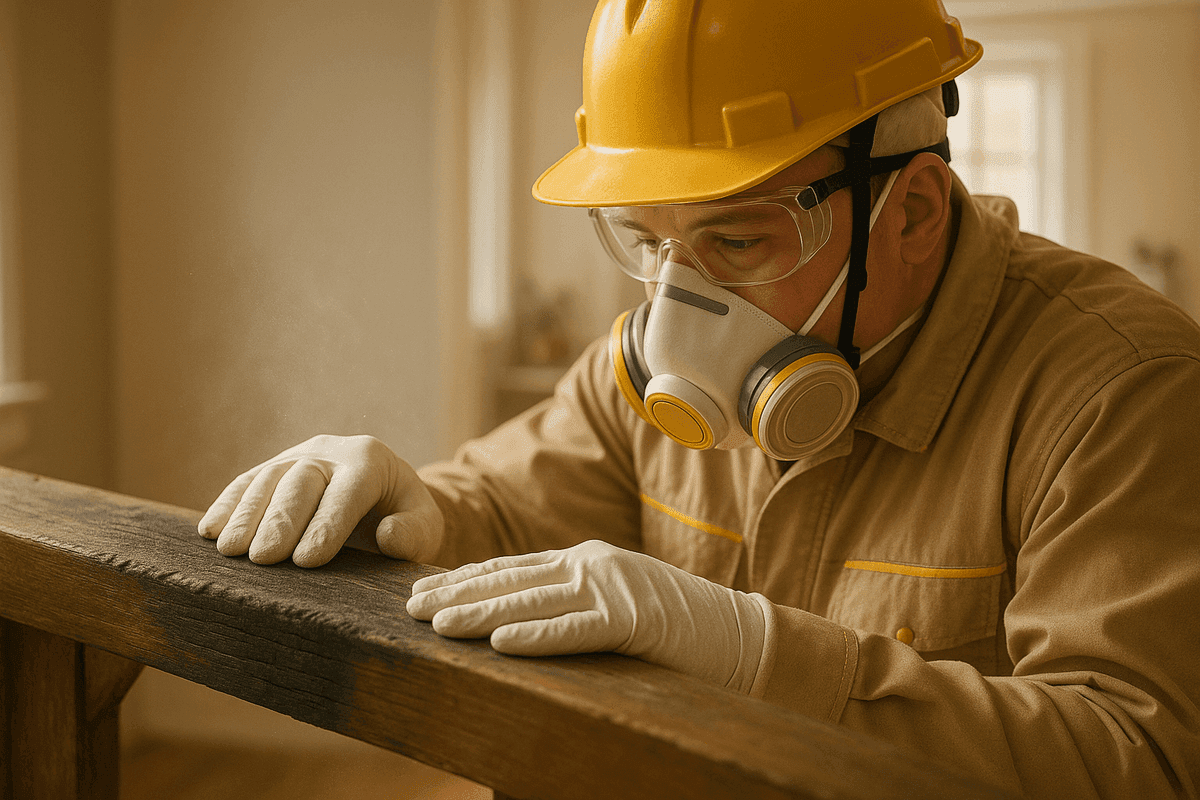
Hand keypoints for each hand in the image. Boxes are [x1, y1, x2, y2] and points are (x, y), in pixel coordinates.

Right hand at [198, 434, 443, 567]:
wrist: (385, 498)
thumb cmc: (404, 519)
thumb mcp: (425, 526)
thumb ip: (414, 532)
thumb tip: (389, 537)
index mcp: (372, 460)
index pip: (349, 490)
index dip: (327, 524)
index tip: (307, 561)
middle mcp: (332, 451)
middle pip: (302, 481)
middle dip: (281, 521)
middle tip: (262, 560)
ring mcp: (299, 454)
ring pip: (269, 478)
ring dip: (246, 516)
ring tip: (229, 552)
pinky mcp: (274, 467)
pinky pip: (246, 482)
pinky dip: (227, 505)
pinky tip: (209, 531)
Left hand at [406, 540, 772, 691]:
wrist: (742, 637)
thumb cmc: (675, 632)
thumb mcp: (614, 612)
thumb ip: (571, 612)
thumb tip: (514, 631)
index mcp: (586, 560)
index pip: (512, 568)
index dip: (464, 578)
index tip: (422, 591)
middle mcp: (593, 564)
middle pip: (512, 579)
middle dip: (458, 593)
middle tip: (410, 607)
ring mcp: (615, 587)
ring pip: (534, 601)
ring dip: (482, 613)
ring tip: (438, 625)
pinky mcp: (636, 619)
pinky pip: (577, 630)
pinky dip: (538, 636)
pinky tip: (501, 643)